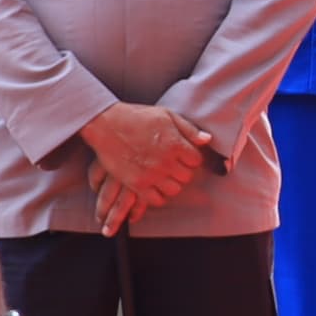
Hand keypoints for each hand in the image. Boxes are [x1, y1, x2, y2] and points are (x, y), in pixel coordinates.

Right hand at [82, 102, 213, 229]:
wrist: (107, 124)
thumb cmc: (137, 117)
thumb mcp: (166, 115)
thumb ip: (189, 129)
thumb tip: (207, 140)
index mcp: (175, 144)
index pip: (196, 160)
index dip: (191, 158)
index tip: (183, 155)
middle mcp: (165, 161)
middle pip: (187, 177)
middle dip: (182, 171)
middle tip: (173, 165)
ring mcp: (151, 174)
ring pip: (174, 190)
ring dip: (171, 184)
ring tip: (164, 175)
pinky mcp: (137, 184)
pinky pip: (156, 200)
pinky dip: (158, 195)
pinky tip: (154, 185)